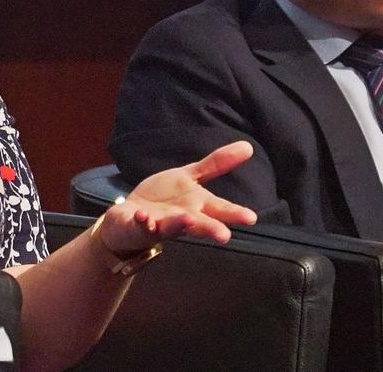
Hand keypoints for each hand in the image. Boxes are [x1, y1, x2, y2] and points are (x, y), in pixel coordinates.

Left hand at [95, 141, 257, 255]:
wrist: (131, 217)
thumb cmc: (166, 200)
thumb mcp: (189, 176)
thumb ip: (216, 164)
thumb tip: (248, 147)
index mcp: (197, 206)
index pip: (220, 209)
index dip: (234, 213)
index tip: (251, 218)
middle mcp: (183, 218)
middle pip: (200, 224)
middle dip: (211, 229)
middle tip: (225, 235)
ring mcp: (161, 224)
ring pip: (172, 227)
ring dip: (179, 224)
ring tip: (188, 220)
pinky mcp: (139, 226)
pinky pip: (141, 224)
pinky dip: (143, 221)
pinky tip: (143, 215)